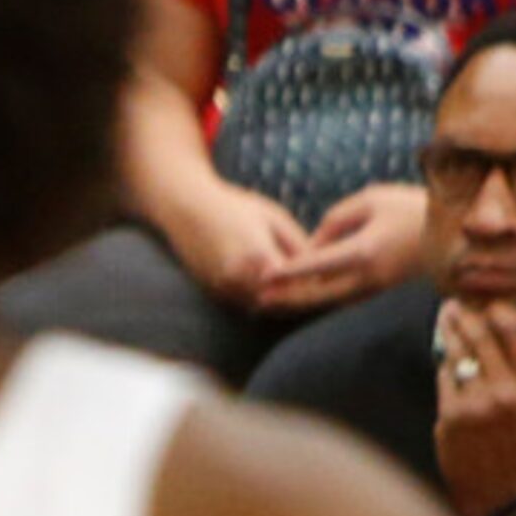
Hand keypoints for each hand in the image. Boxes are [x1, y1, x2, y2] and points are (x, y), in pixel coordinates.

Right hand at [161, 177, 312, 304]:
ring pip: (265, 308)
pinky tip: (276, 289)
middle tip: (323, 293)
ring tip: (302, 293)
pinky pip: (247, 304)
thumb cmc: (234, 206)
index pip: (298, 285)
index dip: (315, 286)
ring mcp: (225, 287)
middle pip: (283, 303)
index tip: (329, 283)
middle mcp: (240, 277)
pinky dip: (263, 300)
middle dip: (302, 299)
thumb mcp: (275, 217)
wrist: (186, 208)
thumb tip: (320, 269)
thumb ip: (299, 245)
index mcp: (259, 256)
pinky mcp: (216, 292)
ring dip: (283, 304)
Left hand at [256, 183, 424, 313]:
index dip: (287, 272)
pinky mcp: (382, 291)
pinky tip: (302, 297)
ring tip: (272, 302)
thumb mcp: (372, 200)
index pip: (316, 265)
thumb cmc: (413, 207)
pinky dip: (321, 299)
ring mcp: (377, 288)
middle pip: (318, 295)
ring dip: (302, 303)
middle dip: (287, 299)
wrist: (458, 233)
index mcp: (364, 252)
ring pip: (330, 301)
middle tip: (257, 300)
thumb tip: (313, 244)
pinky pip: (345, 298)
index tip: (263, 277)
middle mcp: (368, 277)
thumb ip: (336, 219)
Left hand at [433, 298, 515, 515]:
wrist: (504, 492)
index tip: (486, 300)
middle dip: (465, 314)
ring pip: (458, 352)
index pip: (514, 328)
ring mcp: (478, 403)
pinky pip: (444, 376)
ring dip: (449, 331)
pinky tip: (446, 358)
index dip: (496, 307)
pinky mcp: (452, 415)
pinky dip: (445, 366)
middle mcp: (509, 391)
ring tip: (445, 318)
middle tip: (453, 304)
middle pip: (480, 335)